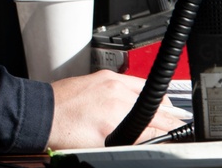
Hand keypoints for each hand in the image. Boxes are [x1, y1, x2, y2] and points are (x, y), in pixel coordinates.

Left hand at [47, 70, 188, 149]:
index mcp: (118, 113)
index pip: (158, 124)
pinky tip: (144, 98)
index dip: (171, 132)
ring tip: (167, 113)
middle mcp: (116, 92)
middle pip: (157, 107)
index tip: (179, 134)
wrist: (42, 112)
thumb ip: (131, 139)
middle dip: (170, 118)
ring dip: (159, 103)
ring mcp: (109, 81)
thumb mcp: (102, 145)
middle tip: (178, 125)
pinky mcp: (103, 75)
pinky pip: (132, 82)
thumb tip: (152, 138)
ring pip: (147, 91)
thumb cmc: (64, 130)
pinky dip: (142, 91)